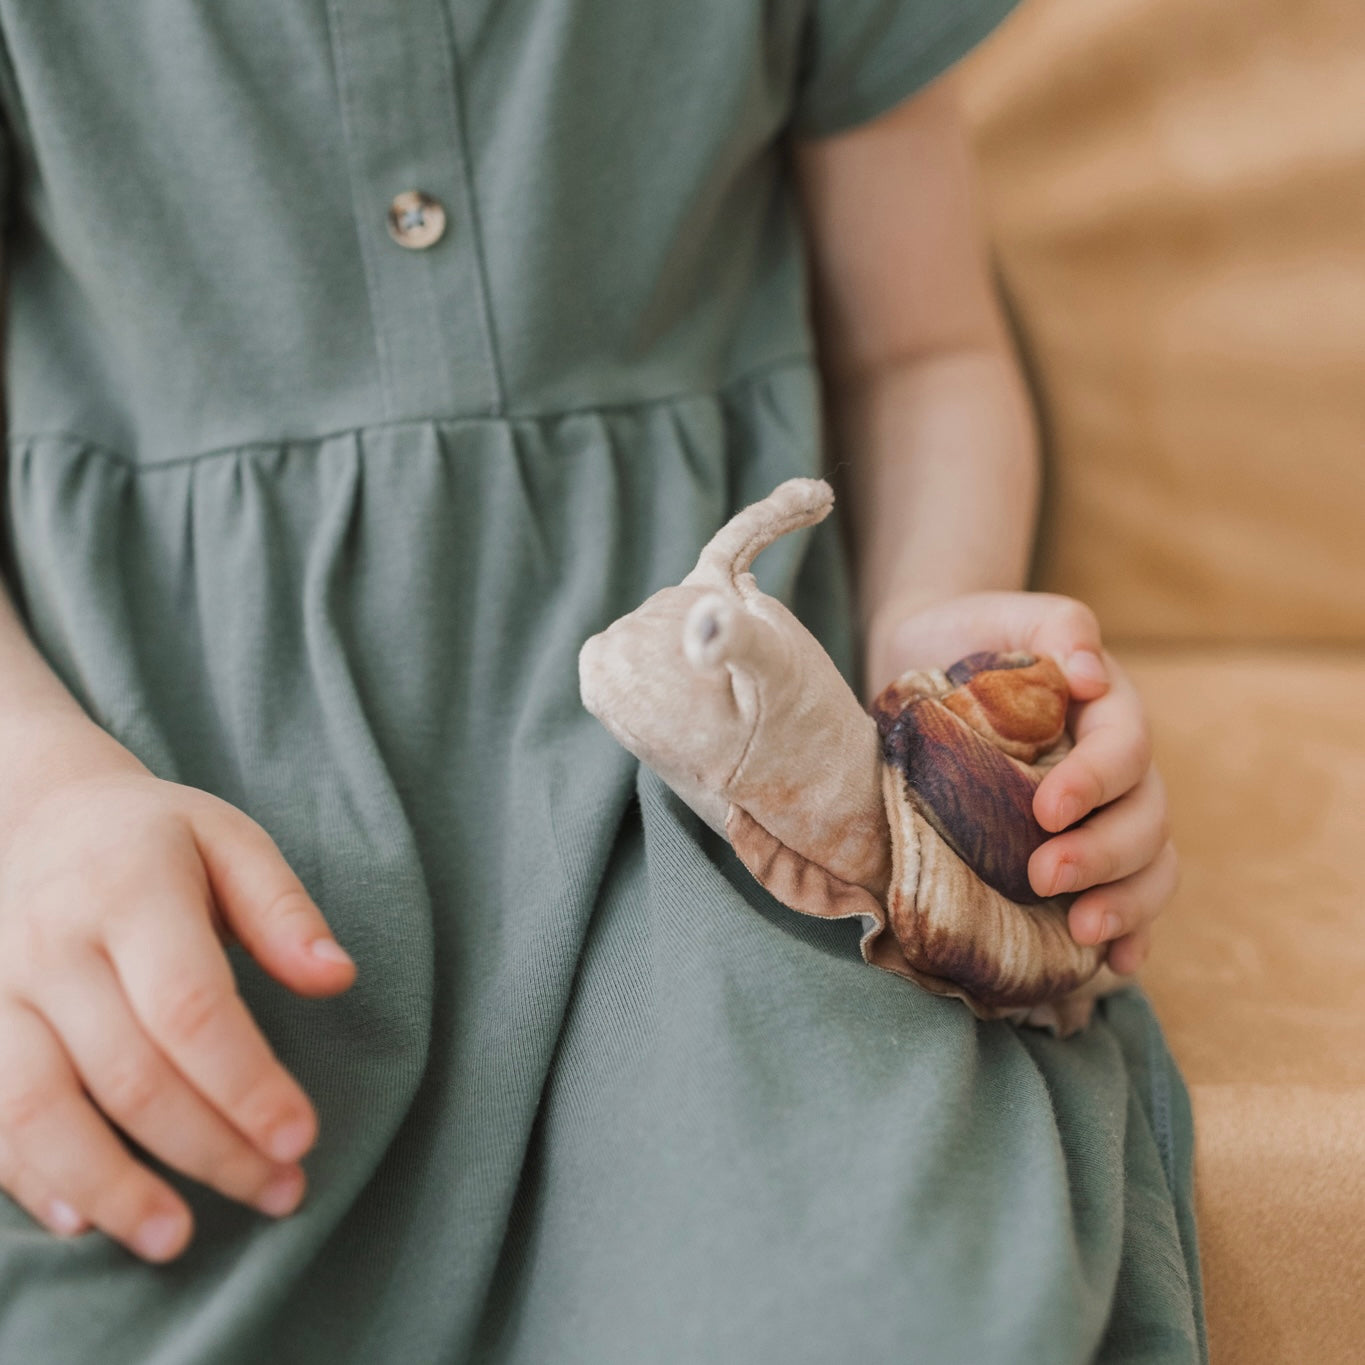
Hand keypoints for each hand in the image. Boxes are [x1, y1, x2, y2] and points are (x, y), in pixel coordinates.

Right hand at [0, 765, 356, 1262]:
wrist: (37, 811)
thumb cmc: (155, 836)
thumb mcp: (231, 840)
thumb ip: (284, 912)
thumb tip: (338, 979)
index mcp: (130, 889)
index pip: (189, 1007)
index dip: (246, 1082)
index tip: (301, 1137)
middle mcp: (53, 945)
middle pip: (130, 1073)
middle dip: (209, 1147)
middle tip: (278, 1192)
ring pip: (39, 1110)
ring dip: (110, 1186)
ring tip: (176, 1239)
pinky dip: (30, 1177)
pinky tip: (84, 1219)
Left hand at [865, 590, 1178, 974]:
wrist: (924, 660)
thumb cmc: (964, 636)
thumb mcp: (1001, 613)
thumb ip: (1056, 624)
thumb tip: (1088, 671)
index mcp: (1106, 713)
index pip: (1124, 751)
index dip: (1095, 783)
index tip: (1045, 809)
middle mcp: (1116, 772)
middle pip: (1146, 820)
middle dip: (1104, 855)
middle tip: (1044, 876)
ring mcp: (1102, 819)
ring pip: (1149, 868)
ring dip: (1126, 905)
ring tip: (1083, 932)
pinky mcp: (1075, 855)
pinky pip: (1122, 902)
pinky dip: (1128, 937)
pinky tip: (1112, 966)